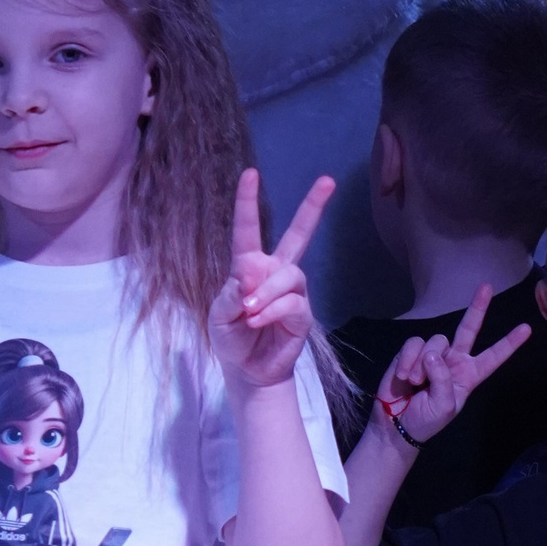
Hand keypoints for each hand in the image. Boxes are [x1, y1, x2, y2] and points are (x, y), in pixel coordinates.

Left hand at [210, 169, 333, 393]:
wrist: (248, 371)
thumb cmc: (231, 338)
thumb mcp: (219, 316)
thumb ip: (229, 295)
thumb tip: (246, 275)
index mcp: (249, 267)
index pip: (249, 231)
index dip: (248, 203)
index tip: (251, 174)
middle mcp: (275, 273)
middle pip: (298, 235)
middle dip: (313, 208)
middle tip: (327, 180)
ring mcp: (292, 292)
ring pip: (288, 275)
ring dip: (266, 292)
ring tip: (249, 312)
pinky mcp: (302, 314)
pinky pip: (290, 303)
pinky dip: (271, 310)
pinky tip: (258, 321)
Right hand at [375, 284, 530, 446]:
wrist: (396, 424)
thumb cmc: (426, 420)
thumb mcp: (444, 406)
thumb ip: (443, 380)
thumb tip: (432, 354)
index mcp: (469, 375)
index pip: (493, 357)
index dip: (509, 343)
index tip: (526, 329)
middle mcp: (454, 360)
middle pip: (468, 329)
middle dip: (477, 308)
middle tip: (487, 286)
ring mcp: (432, 354)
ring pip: (436, 341)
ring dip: (423, 365)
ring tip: (415, 383)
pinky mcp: (411, 352)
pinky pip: (414, 344)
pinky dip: (408, 360)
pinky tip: (403, 376)